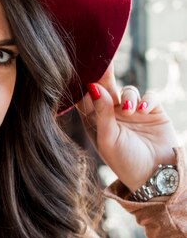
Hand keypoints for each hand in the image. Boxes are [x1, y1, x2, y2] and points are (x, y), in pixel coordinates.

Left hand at [76, 62, 179, 192]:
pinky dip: (147, 99)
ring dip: (128, 96)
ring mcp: (133, 112)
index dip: (83, 84)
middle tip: (103, 62)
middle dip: (104, 76)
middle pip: (106, 88)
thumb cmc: (126, 162)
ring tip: (129, 109)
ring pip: (128, 90)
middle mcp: (112, 115)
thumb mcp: (108, 139)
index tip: (80, 68)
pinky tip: (144, 109)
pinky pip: (149, 96)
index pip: (86, 99)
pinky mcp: (153, 112)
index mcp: (95, 123)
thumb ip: (101, 113)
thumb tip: (92, 86)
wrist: (156, 175)